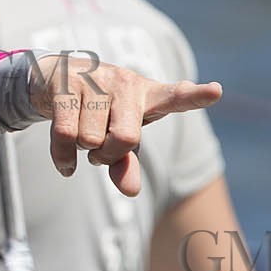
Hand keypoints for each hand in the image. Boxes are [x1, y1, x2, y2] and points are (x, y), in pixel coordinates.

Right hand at [31, 53, 221, 197]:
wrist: (54, 79)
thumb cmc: (98, 114)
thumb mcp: (117, 140)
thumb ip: (126, 165)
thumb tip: (131, 191)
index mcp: (148, 95)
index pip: (176, 96)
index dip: (195, 96)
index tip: (215, 91)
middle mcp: (126, 83)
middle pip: (126, 139)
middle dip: (108, 155)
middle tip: (101, 151)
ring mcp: (95, 80)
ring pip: (90, 139)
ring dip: (82, 149)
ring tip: (81, 134)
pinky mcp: (66, 83)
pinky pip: (65, 134)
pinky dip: (62, 157)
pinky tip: (65, 163)